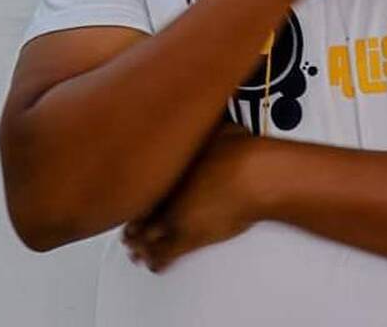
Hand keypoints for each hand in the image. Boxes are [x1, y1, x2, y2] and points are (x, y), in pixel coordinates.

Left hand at [121, 121, 259, 272]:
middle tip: (129, 228)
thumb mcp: (222, 128)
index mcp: (168, 166)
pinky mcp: (190, 238)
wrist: (258, 176)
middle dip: (132, 222)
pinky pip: (164, 256)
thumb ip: (210, 128)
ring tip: (135, 249)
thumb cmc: (245, 152)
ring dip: (139, 244)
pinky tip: (154, 264)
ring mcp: (175, 216)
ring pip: (145, 237)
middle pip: (138, 212)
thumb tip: (216, 122)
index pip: (139, 184)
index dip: (133, 193)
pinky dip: (156, 262)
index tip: (132, 197)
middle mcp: (166, 192)